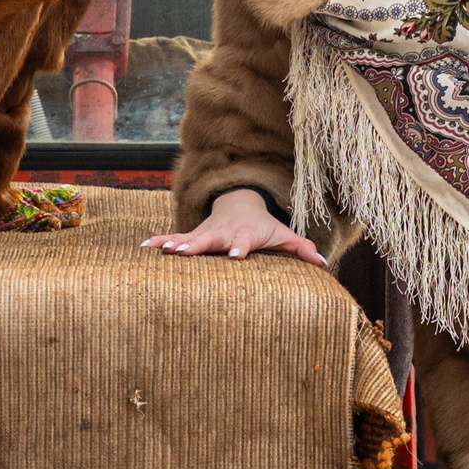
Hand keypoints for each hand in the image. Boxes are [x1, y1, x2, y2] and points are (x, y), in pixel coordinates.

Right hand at [141, 188, 326, 266]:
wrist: (239, 205)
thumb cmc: (263, 227)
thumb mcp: (282, 235)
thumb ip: (302, 249)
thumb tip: (324, 263)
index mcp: (244, 235)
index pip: (242, 242)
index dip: (239, 248)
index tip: (235, 255)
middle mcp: (222, 234)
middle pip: (210, 241)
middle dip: (199, 246)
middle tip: (185, 253)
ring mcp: (205, 234)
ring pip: (189, 238)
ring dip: (176, 244)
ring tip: (163, 250)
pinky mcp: (192, 237)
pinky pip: (174, 238)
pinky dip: (160, 241)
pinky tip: (144, 247)